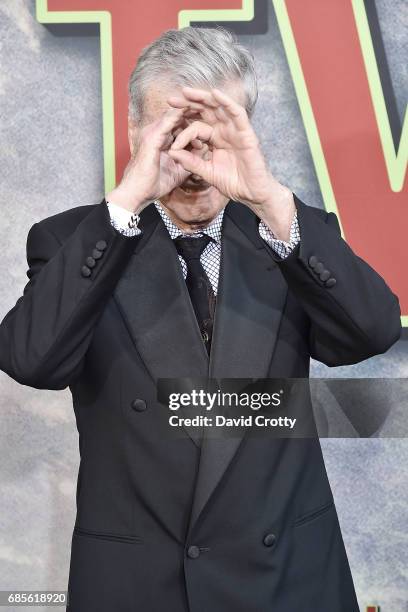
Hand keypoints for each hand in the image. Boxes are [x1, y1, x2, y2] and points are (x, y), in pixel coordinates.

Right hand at [106, 108, 207, 213]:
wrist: (136, 194)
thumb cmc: (154, 185)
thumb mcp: (179, 170)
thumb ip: (191, 159)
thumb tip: (205, 152)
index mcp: (160, 138)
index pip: (179, 122)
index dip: (195, 119)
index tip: (212, 120)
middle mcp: (155, 131)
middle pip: (177, 114)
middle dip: (194, 110)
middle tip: (213, 109)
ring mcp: (152, 132)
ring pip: (174, 113)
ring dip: (190, 109)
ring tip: (207, 106)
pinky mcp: (152, 137)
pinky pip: (169, 121)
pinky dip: (183, 116)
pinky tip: (197, 114)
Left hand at [167, 86, 294, 239]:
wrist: (252, 194)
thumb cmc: (233, 183)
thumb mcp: (207, 172)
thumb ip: (191, 162)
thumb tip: (172, 152)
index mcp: (215, 140)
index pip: (196, 127)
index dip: (182, 129)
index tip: (169, 135)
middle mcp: (224, 131)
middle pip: (206, 111)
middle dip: (189, 104)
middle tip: (171, 99)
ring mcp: (236, 131)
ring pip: (219, 108)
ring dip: (203, 98)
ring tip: (187, 92)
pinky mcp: (247, 133)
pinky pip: (237, 113)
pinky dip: (227, 102)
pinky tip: (215, 94)